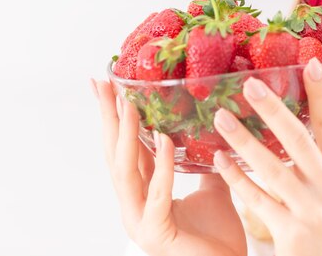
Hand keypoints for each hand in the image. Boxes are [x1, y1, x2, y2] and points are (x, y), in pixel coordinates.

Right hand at [92, 80, 246, 255]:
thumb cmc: (218, 237)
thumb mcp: (212, 189)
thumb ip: (205, 164)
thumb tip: (212, 133)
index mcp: (146, 193)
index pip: (127, 149)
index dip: (119, 119)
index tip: (111, 87)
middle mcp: (136, 205)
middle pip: (117, 155)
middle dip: (109, 118)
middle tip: (103, 84)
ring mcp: (141, 220)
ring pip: (126, 171)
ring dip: (128, 135)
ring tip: (128, 103)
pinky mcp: (155, 233)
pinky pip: (157, 194)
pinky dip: (161, 165)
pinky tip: (165, 139)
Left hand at [212, 58, 321, 255]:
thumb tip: (296, 117)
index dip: (321, 95)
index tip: (308, 64)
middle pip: (299, 141)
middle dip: (273, 110)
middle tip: (249, 84)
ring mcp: (313, 212)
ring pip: (273, 168)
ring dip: (245, 140)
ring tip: (222, 117)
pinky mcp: (292, 233)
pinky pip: (257, 200)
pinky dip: (237, 178)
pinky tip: (219, 160)